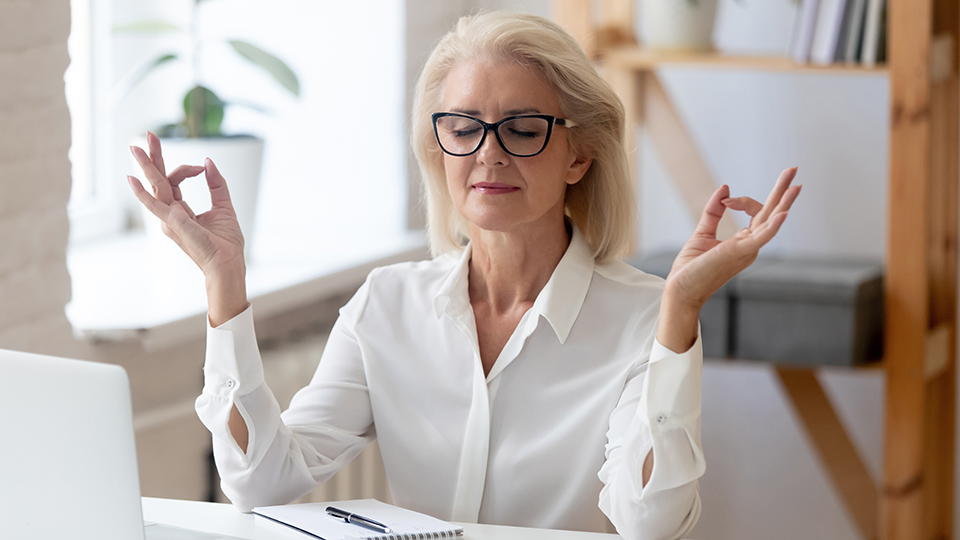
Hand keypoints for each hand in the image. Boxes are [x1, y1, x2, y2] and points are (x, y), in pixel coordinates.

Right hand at [127, 132, 248, 324]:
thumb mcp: (224, 207)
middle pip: (158, 179)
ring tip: (136, 146)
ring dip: (147, 165)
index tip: (201, 167)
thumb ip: (216, 184)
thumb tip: (208, 161)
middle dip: (153, 157)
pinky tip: (132, 180)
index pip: (173, 181)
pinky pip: (155, 205)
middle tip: (148, 135)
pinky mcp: (173, 223)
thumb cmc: (225, 243)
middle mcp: (170, 214)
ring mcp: (169, 219)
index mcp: (179, 210)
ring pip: (156, 186)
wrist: (228, 263)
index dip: (186, 169)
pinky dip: (143, 193)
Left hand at [657, 167, 800, 351]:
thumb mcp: (702, 233)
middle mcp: (750, 245)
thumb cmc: (692, 268)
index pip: (755, 212)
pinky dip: (772, 226)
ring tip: (796, 184)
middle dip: (782, 191)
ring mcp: (747, 250)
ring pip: (770, 222)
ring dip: (783, 202)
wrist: (680, 289)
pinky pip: (761, 238)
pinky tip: (783, 213)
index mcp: (743, 241)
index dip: (742, 201)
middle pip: (771, 213)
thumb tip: (725, 188)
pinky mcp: (739, 253)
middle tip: (794, 169)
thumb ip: (713, 211)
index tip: (725, 200)